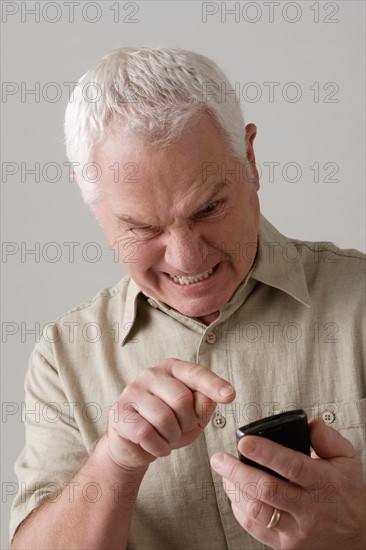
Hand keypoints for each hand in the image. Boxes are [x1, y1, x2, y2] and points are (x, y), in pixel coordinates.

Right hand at [107, 357, 235, 471]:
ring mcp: (132, 391)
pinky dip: (158, 447)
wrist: (135, 445)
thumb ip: (205, 403)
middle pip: (181, 399)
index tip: (230, 395)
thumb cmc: (169, 425)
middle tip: (182, 429)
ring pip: (163, 418)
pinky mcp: (119, 413)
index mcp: (172, 368)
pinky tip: (157, 446)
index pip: (196, 373)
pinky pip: (146, 434)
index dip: (214, 385)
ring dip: (172, 437)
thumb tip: (216, 395)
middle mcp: (150, 374)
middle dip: (188, 422)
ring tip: (168, 437)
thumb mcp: (194, 415)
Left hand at [210, 418, 365, 548]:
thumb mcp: (347, 460)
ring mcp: (297, 530)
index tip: (244, 441)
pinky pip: (255, 529)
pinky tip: (234, 494)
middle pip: (266, 489)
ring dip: (234, 490)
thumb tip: (309, 423)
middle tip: (219, 458)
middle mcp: (309, 508)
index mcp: (323, 483)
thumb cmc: (347, 493)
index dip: (265, 453)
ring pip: (257, 511)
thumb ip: (327, 438)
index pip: (291, 466)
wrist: (358, 538)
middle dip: (237, 471)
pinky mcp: (286, 546)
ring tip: (224, 473)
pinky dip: (240, 510)